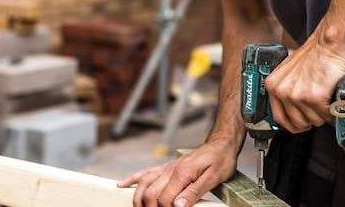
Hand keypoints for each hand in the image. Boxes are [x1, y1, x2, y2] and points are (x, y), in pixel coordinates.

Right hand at [118, 138, 238, 206]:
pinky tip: (123, 185)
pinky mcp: (167, 166)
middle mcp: (170, 169)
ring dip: (138, 199)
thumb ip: (194, 192)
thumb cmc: (221, 160)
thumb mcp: (213, 178)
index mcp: (182, 174)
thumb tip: (178, 206)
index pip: (165, 199)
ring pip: (144, 183)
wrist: (221, 144)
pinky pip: (146, 172)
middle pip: (150, 193)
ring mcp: (167, 167)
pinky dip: (132, 179)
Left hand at [265, 39, 344, 132]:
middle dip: (309, 120)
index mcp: (273, 85)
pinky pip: (324, 115)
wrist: (327, 44)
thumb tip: (290, 109)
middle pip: (296, 123)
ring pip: (312, 121)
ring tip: (324, 102)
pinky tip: (331, 101)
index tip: (299, 124)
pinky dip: (330, 112)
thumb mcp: (288, 71)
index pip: (279, 117)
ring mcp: (298, 95)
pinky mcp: (315, 97)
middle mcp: (282, 91)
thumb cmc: (312, 54)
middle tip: (316, 112)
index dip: (292, 124)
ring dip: (321, 115)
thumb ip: (285, 89)